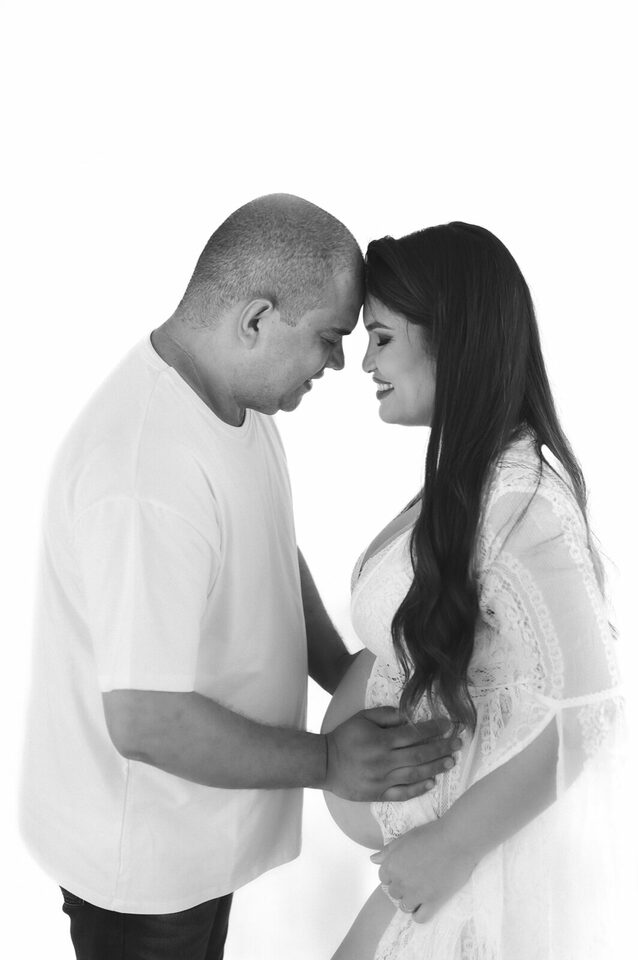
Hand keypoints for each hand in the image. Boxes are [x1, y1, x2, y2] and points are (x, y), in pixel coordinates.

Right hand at [324, 708, 460, 801]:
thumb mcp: (363, 718)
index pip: (414, 734)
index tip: (448, 725)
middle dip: (441, 748)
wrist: (325, 763)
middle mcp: (385, 761)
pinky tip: (432, 783)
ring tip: (451, 761)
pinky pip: (403, 793)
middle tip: (457, 744)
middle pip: (420, 755)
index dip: (433, 729)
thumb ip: (386, 715)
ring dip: (436, 768)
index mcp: (382, 741)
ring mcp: (383, 780)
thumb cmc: (345, 737)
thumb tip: (408, 717)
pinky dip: (418, 789)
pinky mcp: (379, 794)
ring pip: (415, 774)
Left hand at [371, 819, 476, 922]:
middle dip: (403, 887)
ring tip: (422, 890)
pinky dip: (420, 914)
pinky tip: (427, 904)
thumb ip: (388, 851)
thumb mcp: (405, 838)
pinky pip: (419, 918)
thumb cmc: (431, 834)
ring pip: (405, 906)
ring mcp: (416, 893)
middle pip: (394, 893)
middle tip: (417, 878)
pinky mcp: (433, 902)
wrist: (457, 840)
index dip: (394, 874)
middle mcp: (400, 881)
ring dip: (411, 900)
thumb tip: (373, 859)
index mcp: (392, 865)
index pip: (384, 878)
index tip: (405, 870)